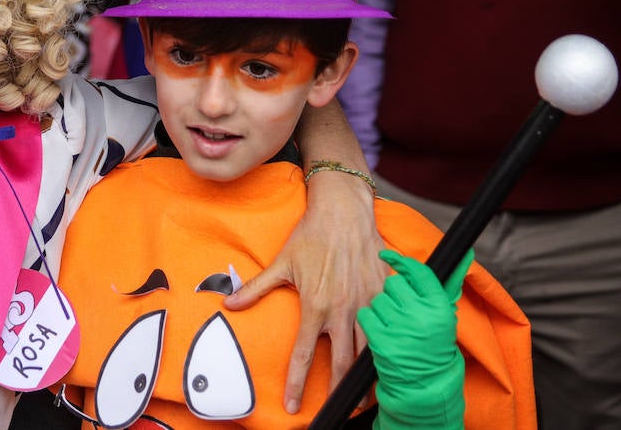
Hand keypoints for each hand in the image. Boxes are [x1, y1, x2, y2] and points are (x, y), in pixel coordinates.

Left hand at [224, 170, 388, 413]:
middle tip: (339, 411)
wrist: (343, 210)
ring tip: (362, 398)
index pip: (304, 355)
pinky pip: (389, 330)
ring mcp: (367, 303)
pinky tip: (388, 365)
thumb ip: (256, 288)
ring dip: (365, 378)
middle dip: (340, 392)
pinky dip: (388, 350)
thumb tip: (230, 303)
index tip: (294, 405)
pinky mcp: (384, 295)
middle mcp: (342, 309)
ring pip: (369, 352)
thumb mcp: (281, 262)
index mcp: (315, 306)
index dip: (298, 383)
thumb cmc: (311, 235)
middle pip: (342, 364)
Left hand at [359, 248, 471, 429]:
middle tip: (400, 308)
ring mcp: (400, 329)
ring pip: (377, 299)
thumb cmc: (435, 344)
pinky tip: (380, 330)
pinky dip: (369, 320)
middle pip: (392, 283)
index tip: (386, 255)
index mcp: (440, 307)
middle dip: (392, 293)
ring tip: (393, 323)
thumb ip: (451, 282)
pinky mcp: (381, 342)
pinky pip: (365, 315)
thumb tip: (466, 253)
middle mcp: (421, 316)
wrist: (426, 386)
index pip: (418, 272)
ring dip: (381, 308)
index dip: (400, 260)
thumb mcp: (446, 314)